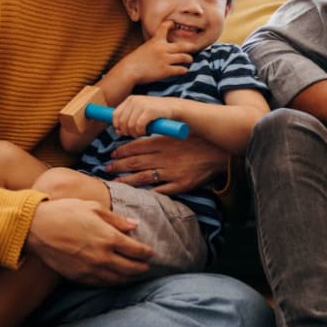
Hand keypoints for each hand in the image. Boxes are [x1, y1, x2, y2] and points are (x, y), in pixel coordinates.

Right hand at [26, 198, 152, 284]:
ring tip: (134, 276)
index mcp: (109, 238)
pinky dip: (112, 283)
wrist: (36, 228)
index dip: (146, 253)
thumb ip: (116, 219)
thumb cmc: (65, 212)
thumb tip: (134, 225)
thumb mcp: (93, 208)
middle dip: (142, 268)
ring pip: (117, 279)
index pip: (137, 250)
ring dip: (129, 278)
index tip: (150, 253)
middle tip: (147, 267)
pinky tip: (115, 280)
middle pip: (131, 268)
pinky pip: (101, 284)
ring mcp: (90, 269)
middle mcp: (103, 256)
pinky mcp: (78, 276)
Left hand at [104, 134, 227, 194]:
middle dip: (118, 166)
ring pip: (143, 178)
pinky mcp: (181, 184)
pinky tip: (137, 194)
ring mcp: (172, 173)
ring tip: (114, 181)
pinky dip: (148, 192)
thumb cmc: (200, 140)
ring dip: (126, 180)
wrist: (221, 152)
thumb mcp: (179, 133)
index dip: (122, 151)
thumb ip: (161, 137)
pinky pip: (161, 190)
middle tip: (106, 167)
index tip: (112, 154)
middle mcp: (165, 158)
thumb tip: (142, 137)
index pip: (137, 147)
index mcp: (164, 143)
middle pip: (136, 162)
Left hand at [110, 95, 176, 137]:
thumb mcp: (140, 113)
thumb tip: (117, 131)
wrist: (174, 108)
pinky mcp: (149, 110)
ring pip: (130, 125)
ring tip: (141, 133)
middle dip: (127, 131)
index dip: (118, 126)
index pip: (115, 115)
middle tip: (135, 134)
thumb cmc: (157, 112)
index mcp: (130, 99)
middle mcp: (134, 100)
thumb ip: (128, 120)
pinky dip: (141, 131)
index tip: (124, 132)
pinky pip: (139, 126)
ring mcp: (142, 104)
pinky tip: (146, 132)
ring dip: (134, 133)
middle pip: (122, 122)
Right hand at [117, 19, 194, 85]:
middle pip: (182, 46)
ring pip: (184, 58)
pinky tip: (184, 70)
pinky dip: (184, 70)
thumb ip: (155, 46)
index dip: (170, 24)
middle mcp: (162, 48)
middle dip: (191, 47)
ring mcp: (165, 59)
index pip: (164, 27)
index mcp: (156, 41)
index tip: (173, 24)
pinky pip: (181, 69)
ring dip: (189, 59)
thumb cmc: (135, 60)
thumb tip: (164, 48)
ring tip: (190, 60)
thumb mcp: (145, 48)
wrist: (129, 71)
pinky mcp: (166, 70)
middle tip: (195, 47)